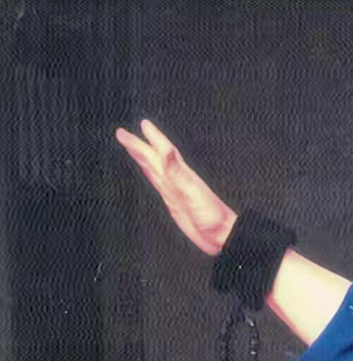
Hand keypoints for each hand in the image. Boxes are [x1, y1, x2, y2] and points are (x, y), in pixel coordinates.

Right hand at [115, 119, 236, 254]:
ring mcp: (174, 190)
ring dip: (142, 157)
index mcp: (182, 175)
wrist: (222, 236)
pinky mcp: (173, 202)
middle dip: (138, 145)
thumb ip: (178, 172)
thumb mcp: (193, 192)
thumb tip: (168, 150)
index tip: (144, 124)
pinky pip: (157, 184)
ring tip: (131, 146)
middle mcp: (176, 180)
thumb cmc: (212, 216)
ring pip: (153, 169)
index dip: (154, 138)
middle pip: (153, 158)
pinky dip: (149, 174)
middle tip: (122, 133)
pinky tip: (147, 170)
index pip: (165, 151)